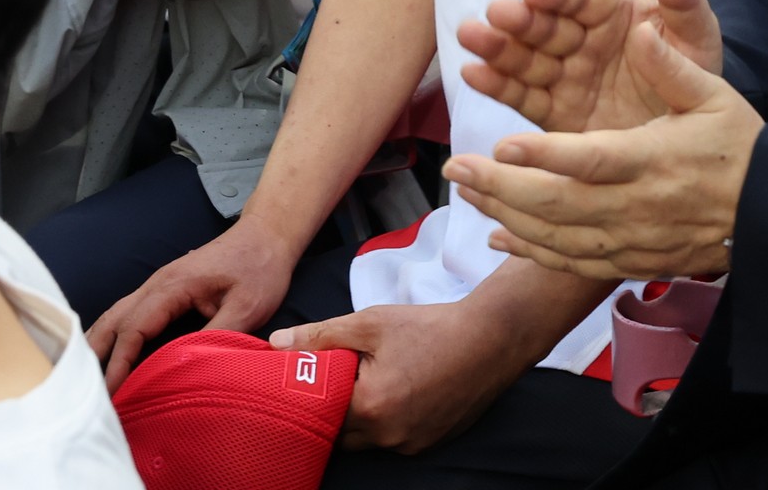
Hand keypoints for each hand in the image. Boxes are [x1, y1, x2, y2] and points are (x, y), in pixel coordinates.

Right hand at [87, 217, 301, 387]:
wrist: (265, 236)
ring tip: (88, 378)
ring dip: (100, 344)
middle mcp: (157, 284)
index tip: (110, 392)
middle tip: (86, 391)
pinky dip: (115, 335)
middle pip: (114, 320)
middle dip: (96, 354)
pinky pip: (130, 313)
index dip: (119, 362)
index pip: (134, 328)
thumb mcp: (247, 306)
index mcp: (172, 286)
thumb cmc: (258, 269)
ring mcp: (158, 285)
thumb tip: (186, 367)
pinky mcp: (164, 290)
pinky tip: (109, 354)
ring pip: (117, 315)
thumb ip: (216, 335)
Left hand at [269, 302, 526, 452]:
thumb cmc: (430, 327)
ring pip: (366, 438)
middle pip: (339, 433)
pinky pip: (393, 439)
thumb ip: (320, 336)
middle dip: (333, 408)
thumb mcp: (371, 323)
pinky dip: (386, 420)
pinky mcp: (429, 443)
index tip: (307, 374)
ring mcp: (411, 444)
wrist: (491, 339)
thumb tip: (276, 344)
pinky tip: (397, 390)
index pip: (318, 413)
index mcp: (370, 406)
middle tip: (335, 378)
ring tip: (368, 380)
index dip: (309, 394)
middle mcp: (388, 435)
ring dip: (360, 416)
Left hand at [442, 17, 760, 282]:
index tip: (503, 144)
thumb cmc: (740, 148)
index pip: (592, 160)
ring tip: (464, 192)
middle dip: (501, 188)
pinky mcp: (631, 261)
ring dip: (505, 216)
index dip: (546, 157)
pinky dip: (531, 253)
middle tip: (455, 167)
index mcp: (655, 159)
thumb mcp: (714, 95)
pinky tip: (497, 238)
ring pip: (557, 238)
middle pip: (559, 205)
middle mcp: (638, 206)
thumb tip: (640, 31)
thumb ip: (672, 65)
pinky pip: (572, 264)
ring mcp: (632, 240)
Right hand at [455, 0, 723, 134]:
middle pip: (545, 25)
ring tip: (470, 37)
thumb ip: (684, 4)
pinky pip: (523, 97)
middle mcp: (582, 40)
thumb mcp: (697, 39)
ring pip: (526, 58)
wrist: (692, 142)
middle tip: (495, 15)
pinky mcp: (554, 114)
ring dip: (497, 46)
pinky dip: (497, 85)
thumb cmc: (694, 76)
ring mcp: (565, 76)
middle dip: (519, 19)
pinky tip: (473, 74)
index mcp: (613, 13)